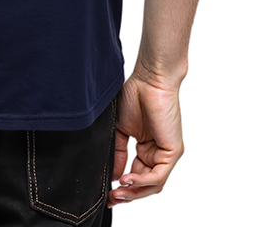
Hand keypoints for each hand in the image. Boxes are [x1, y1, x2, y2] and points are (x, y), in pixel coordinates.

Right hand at [107, 70, 183, 206]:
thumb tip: (112, 176)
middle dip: (128, 195)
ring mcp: (166, 153)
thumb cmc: (135, 95)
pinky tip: (126, 179)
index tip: (107, 193)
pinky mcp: (172, 151)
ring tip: (118, 193)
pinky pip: (158, 175)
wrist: (149, 79)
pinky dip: (142, 181)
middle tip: (111, 199)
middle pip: (145, 185)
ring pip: (153, 185)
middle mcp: (158, 153)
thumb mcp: (121, 130)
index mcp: (147, 148)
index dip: (122, 187)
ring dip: (135, 191)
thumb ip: (119, 153)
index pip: (136, 176)